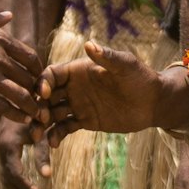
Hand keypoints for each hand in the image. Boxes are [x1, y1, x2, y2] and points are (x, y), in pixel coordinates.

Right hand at [0, 11, 41, 121]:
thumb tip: (10, 15)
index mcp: (0, 39)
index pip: (31, 57)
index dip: (38, 70)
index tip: (37, 77)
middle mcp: (0, 58)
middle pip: (28, 77)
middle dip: (36, 90)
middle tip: (38, 98)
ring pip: (21, 95)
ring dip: (32, 106)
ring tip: (36, 113)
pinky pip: (3, 107)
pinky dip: (16, 114)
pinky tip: (23, 119)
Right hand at [0, 116, 50, 188]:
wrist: (14, 100)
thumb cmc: (31, 114)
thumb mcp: (38, 131)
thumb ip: (43, 152)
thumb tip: (48, 175)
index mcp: (8, 146)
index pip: (14, 174)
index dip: (26, 186)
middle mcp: (1, 152)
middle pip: (9, 181)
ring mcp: (0, 154)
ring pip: (6, 181)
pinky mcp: (3, 155)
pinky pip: (7, 175)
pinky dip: (18, 186)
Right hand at [37, 41, 164, 142]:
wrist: (152, 103)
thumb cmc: (140, 78)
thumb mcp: (124, 65)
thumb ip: (106, 57)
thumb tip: (89, 44)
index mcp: (78, 70)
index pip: (52, 74)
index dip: (43, 82)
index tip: (42, 93)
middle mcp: (74, 87)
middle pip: (47, 95)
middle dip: (37, 105)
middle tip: (36, 117)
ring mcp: (77, 104)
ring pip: (52, 112)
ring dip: (41, 122)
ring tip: (36, 135)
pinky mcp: (84, 121)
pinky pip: (64, 128)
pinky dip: (56, 135)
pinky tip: (53, 144)